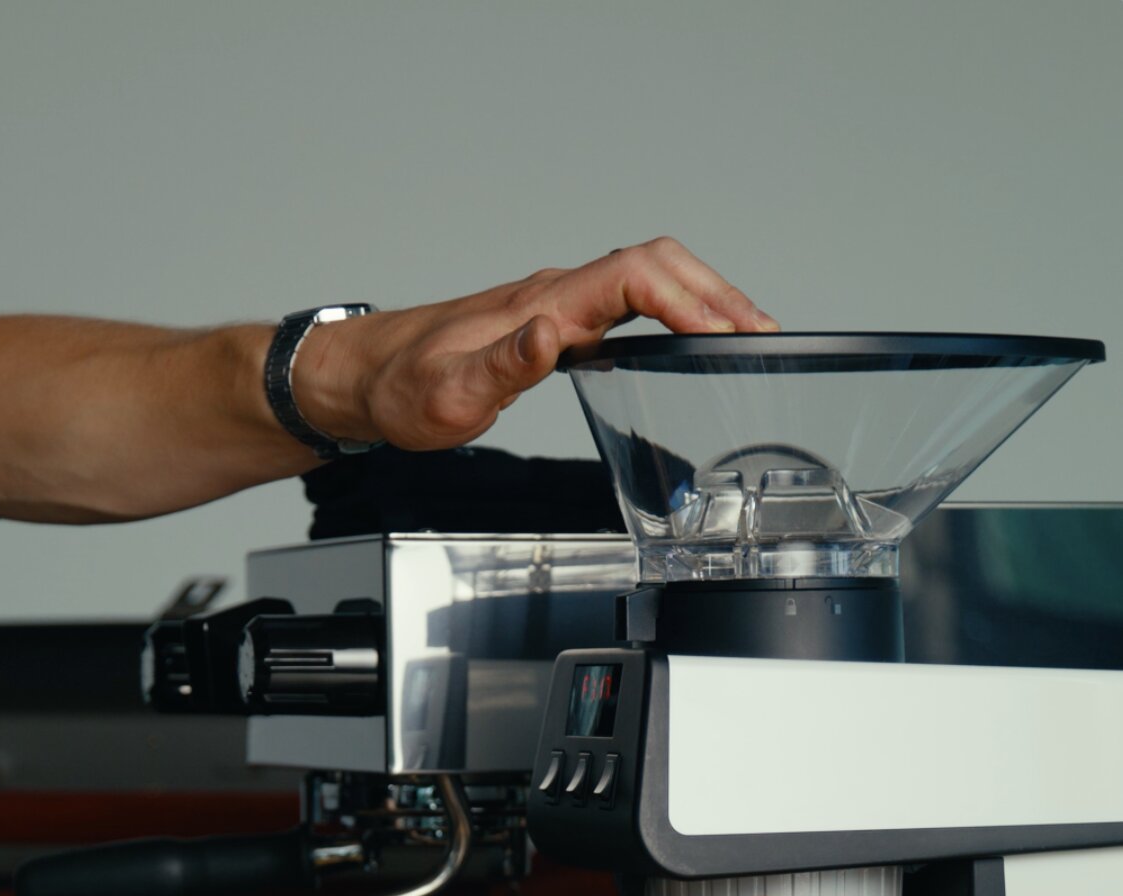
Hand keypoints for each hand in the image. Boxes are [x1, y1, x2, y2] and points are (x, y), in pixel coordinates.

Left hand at [292, 238, 778, 450]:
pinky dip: (675, 313)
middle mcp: (555, 294)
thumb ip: (503, 367)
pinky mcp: (555, 322)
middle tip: (765, 335)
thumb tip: (549, 337)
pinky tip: (692, 340)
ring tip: (749, 335)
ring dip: (704, 298)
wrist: (365, 378)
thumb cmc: (402, 389)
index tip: (729, 333)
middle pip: (657, 265)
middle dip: (717, 294)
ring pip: (649, 278)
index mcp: (541, 305)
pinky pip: (632, 301)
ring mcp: (557, 304)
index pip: (635, 277)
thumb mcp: (448, 394)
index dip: (690, 299)